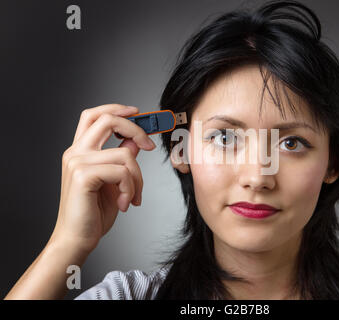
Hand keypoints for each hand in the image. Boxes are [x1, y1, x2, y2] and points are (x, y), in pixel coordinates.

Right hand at [50, 104, 155, 252]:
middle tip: (150, 145)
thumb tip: (136, 141)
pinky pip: (122, 172)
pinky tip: (124, 204)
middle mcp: (75, 152)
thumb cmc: (94, 212)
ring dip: (138, 178)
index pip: (94, 115)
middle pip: (107, 120)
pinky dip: (130, 188)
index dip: (116, 109)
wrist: (77, 239)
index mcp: (80, 151)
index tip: (138, 112)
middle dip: (135, 128)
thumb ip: (121, 158)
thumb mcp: (114, 181)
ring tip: (133, 197)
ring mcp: (77, 162)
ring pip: (124, 154)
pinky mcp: (83, 176)